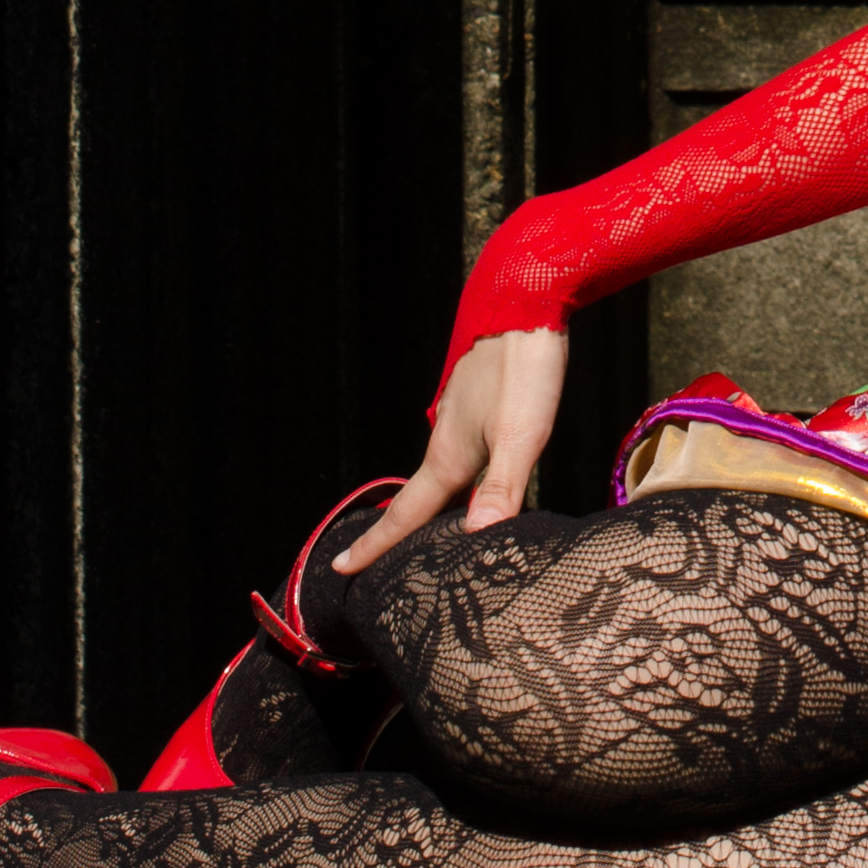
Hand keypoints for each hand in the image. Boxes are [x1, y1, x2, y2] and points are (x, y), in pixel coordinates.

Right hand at [331, 327, 568, 574]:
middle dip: (395, 531)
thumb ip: (503, 486)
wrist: (526, 298)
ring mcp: (460, 417)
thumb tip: (476, 539)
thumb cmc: (523, 367)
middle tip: (369, 560)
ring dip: (424, 504)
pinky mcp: (479, 400)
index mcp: (448, 455)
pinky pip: (456, 452)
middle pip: (417, 498)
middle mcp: (447, 438)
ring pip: (437, 474)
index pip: (406, 513)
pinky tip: (467, 475)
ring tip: (418, 529)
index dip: (376, 544)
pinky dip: (450, 478)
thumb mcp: (522, 432)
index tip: (341, 569)